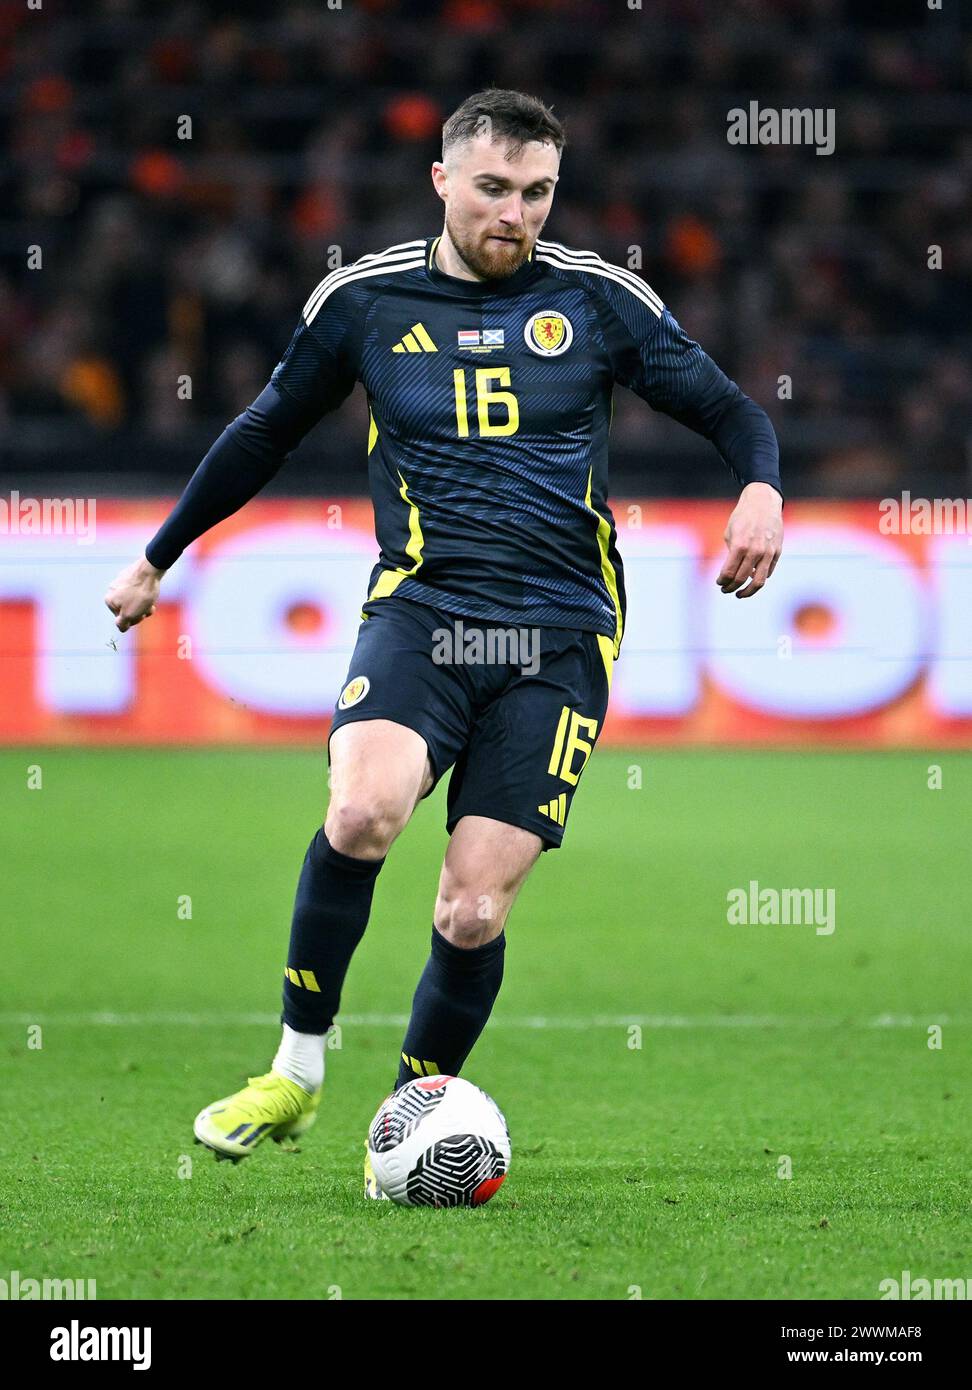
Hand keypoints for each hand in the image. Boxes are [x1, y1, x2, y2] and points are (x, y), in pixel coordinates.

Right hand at [104, 555, 165, 631]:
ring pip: (134, 600)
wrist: (150, 570)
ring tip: (152, 599)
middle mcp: (112, 590)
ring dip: (145, 603)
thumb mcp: (130, 614)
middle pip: (128, 609)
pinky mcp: (131, 575)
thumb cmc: (140, 594)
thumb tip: (121, 628)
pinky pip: (138, 589)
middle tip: (150, 607)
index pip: (122, 619)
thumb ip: (122, 624)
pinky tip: (151, 590)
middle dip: (140, 611)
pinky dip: (145, 592)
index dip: (134, 620)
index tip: (142, 615)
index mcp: (109, 601)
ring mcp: (121, 581)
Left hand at [716, 482, 782, 598]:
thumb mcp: (730, 533)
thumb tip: (732, 573)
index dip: (722, 581)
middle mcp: (755, 551)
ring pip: (759, 582)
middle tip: (725, 590)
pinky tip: (751, 578)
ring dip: (747, 592)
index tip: (719, 583)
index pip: (728, 573)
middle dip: (731, 587)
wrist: (763, 502)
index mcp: (740, 545)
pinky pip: (768, 572)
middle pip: (741, 579)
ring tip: (739, 594)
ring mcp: (768, 552)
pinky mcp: (777, 552)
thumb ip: (731, 554)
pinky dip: (759, 578)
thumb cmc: (743, 517)